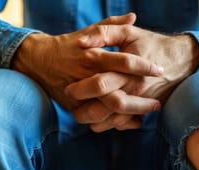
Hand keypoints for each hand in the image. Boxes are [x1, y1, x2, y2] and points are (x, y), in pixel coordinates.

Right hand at [11, 13, 163, 110]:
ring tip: (148, 112)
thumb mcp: (89, 31)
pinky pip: (100, 121)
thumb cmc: (69, 45)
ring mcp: (82, 96)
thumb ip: (112, 25)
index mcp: (94, 56)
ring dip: (132, 114)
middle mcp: (88, 77)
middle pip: (119, 94)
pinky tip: (134, 121)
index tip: (159, 69)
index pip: (124, 62)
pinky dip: (118, 123)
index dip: (144, 66)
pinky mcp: (76, 108)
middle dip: (141, 101)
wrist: (39, 61)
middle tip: (157, 102)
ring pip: (110, 111)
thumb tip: (133, 17)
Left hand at [66, 25, 198, 131]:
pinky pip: (126, 124)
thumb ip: (105, 32)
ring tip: (81, 116)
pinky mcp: (146, 109)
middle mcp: (135, 89)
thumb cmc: (152, 44)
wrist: (183, 60)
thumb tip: (82, 42)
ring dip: (95, 122)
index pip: (100, 84)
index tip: (68, 89)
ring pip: (114, 121)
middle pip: (105, 108)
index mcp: (128, 70)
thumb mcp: (129, 33)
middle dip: (84, 112)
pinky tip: (99, 120)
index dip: (81, 89)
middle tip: (73, 110)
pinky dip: (111, 125)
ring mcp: (141, 102)